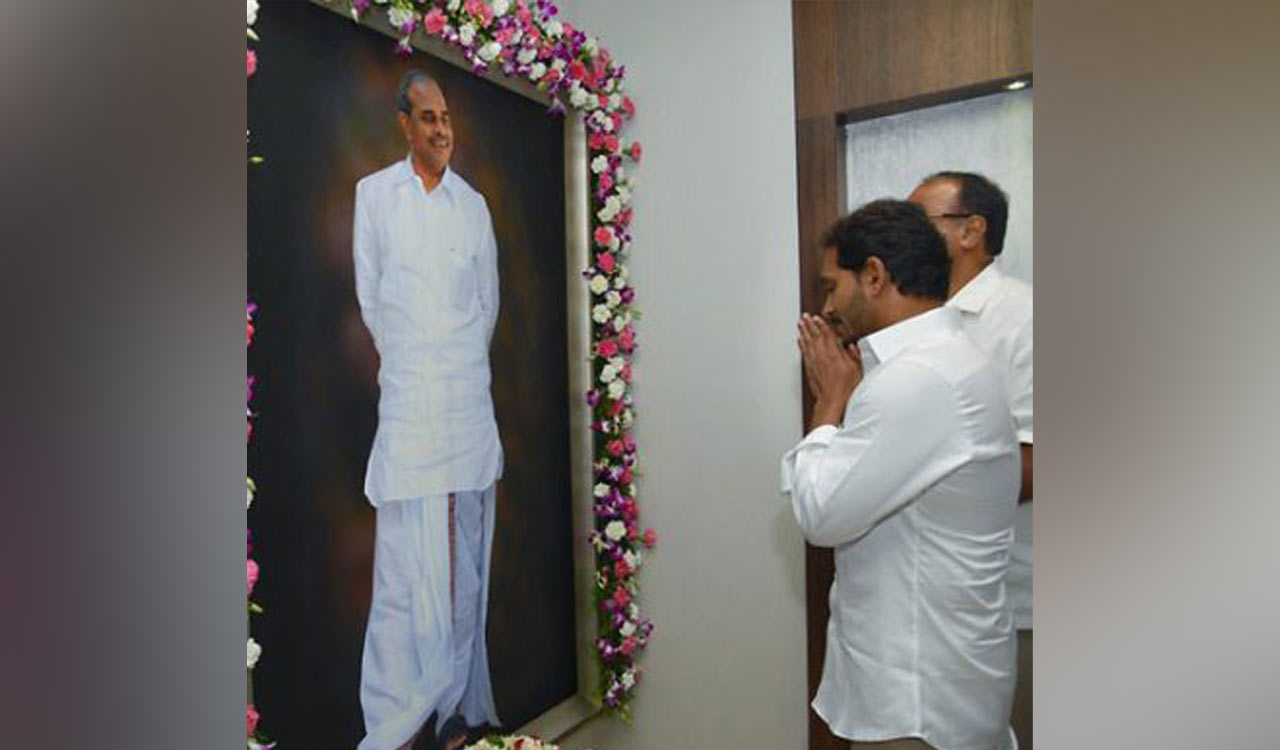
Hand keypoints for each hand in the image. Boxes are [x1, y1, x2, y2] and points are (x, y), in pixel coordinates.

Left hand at [797, 313, 861, 428]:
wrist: (832, 401)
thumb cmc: (845, 388)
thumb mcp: (857, 370)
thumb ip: (854, 356)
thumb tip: (851, 346)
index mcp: (834, 354)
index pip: (826, 335)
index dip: (822, 324)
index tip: (818, 317)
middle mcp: (822, 356)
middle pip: (814, 336)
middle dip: (809, 324)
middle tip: (805, 316)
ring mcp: (814, 362)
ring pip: (807, 343)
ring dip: (803, 332)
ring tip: (800, 323)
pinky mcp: (809, 369)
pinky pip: (804, 352)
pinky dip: (801, 344)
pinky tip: (800, 340)